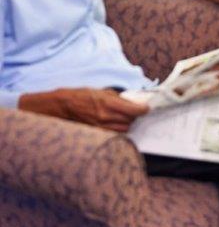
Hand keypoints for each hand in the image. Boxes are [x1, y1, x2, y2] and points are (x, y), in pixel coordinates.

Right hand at [19, 87, 148, 131]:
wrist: (64, 107)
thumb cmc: (83, 96)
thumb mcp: (102, 91)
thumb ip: (118, 98)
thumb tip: (132, 102)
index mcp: (108, 103)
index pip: (133, 110)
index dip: (142, 110)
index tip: (146, 108)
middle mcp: (105, 117)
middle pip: (130, 122)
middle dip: (135, 117)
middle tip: (134, 112)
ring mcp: (101, 128)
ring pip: (123, 131)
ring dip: (127, 125)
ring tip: (124, 119)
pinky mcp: (96, 135)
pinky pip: (113, 136)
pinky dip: (118, 131)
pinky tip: (116, 126)